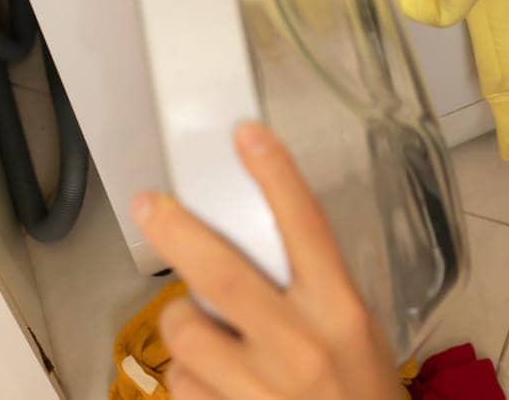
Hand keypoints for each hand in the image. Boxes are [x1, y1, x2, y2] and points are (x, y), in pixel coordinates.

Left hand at [132, 123, 406, 399]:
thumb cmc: (358, 393)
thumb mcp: (352, 331)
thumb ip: (307, 289)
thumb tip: (243, 240)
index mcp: (340, 312)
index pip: (306, 228)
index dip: (275, 176)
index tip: (246, 134)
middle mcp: (301, 346)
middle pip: (223, 273)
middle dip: (178, 231)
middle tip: (151, 204)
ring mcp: (260, 389)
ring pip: (187, 332)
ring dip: (186, 327)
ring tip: (213, 339)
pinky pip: (182, 383)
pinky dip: (191, 378)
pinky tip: (221, 385)